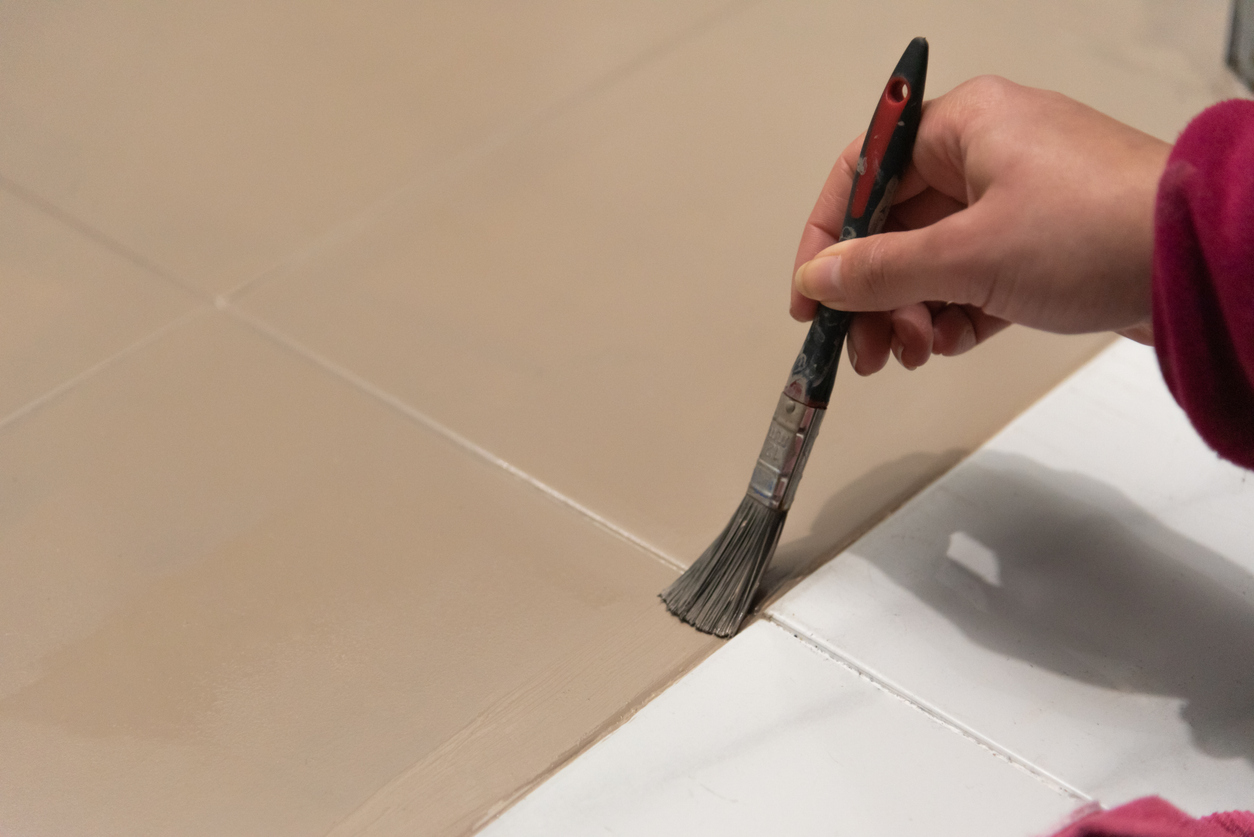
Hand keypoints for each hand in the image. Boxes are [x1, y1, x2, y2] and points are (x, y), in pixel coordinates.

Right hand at [790, 76, 1170, 373]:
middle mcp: (987, 154)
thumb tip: (820, 279)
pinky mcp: (1045, 243)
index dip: (827, 235)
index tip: (810, 293)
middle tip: (861, 347)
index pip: (865, 172)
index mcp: (964, 126)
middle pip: (896, 226)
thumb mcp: (967, 254)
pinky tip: (953, 343)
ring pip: (934, 259)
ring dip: (912, 311)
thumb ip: (880, 270)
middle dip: (874, 294)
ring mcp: (1019, 199)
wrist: (1199, 262)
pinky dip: (956, 314)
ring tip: (913, 351)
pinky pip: (975, 279)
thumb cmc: (1097, 229)